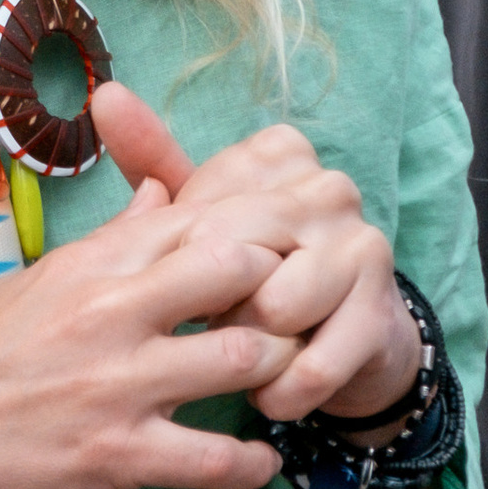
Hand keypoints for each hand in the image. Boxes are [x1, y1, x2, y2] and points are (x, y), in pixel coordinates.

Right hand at [0, 182, 290, 488]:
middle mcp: (108, 315)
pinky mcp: (116, 456)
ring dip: (277, 373)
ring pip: (242, 358)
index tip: (278, 250)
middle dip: (280, 287)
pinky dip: (252, 465)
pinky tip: (259, 462)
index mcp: (86, 266)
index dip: (254, 228)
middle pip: (238, 270)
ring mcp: (116, 386)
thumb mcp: (31, 284)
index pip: (197, 217)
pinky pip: (215, 459)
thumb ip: (106, 243)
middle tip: (294, 313)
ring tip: (282, 386)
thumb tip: (161, 196)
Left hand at [92, 84, 418, 427]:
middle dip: (214, 310)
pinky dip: (282, 391)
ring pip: (271, 310)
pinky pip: (308, 365)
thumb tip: (107, 96)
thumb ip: (153, 159)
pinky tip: (277, 392)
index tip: (195, 282)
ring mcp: (361, 244)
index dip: (184, 269)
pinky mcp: (380, 310)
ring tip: (254, 353)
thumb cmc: (256, 274)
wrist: (344, 344)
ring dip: (250, 353)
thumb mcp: (199, 218)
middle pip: (230, 259)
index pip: (200, 216)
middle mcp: (326, 187)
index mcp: (279, 154)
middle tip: (219, 326)